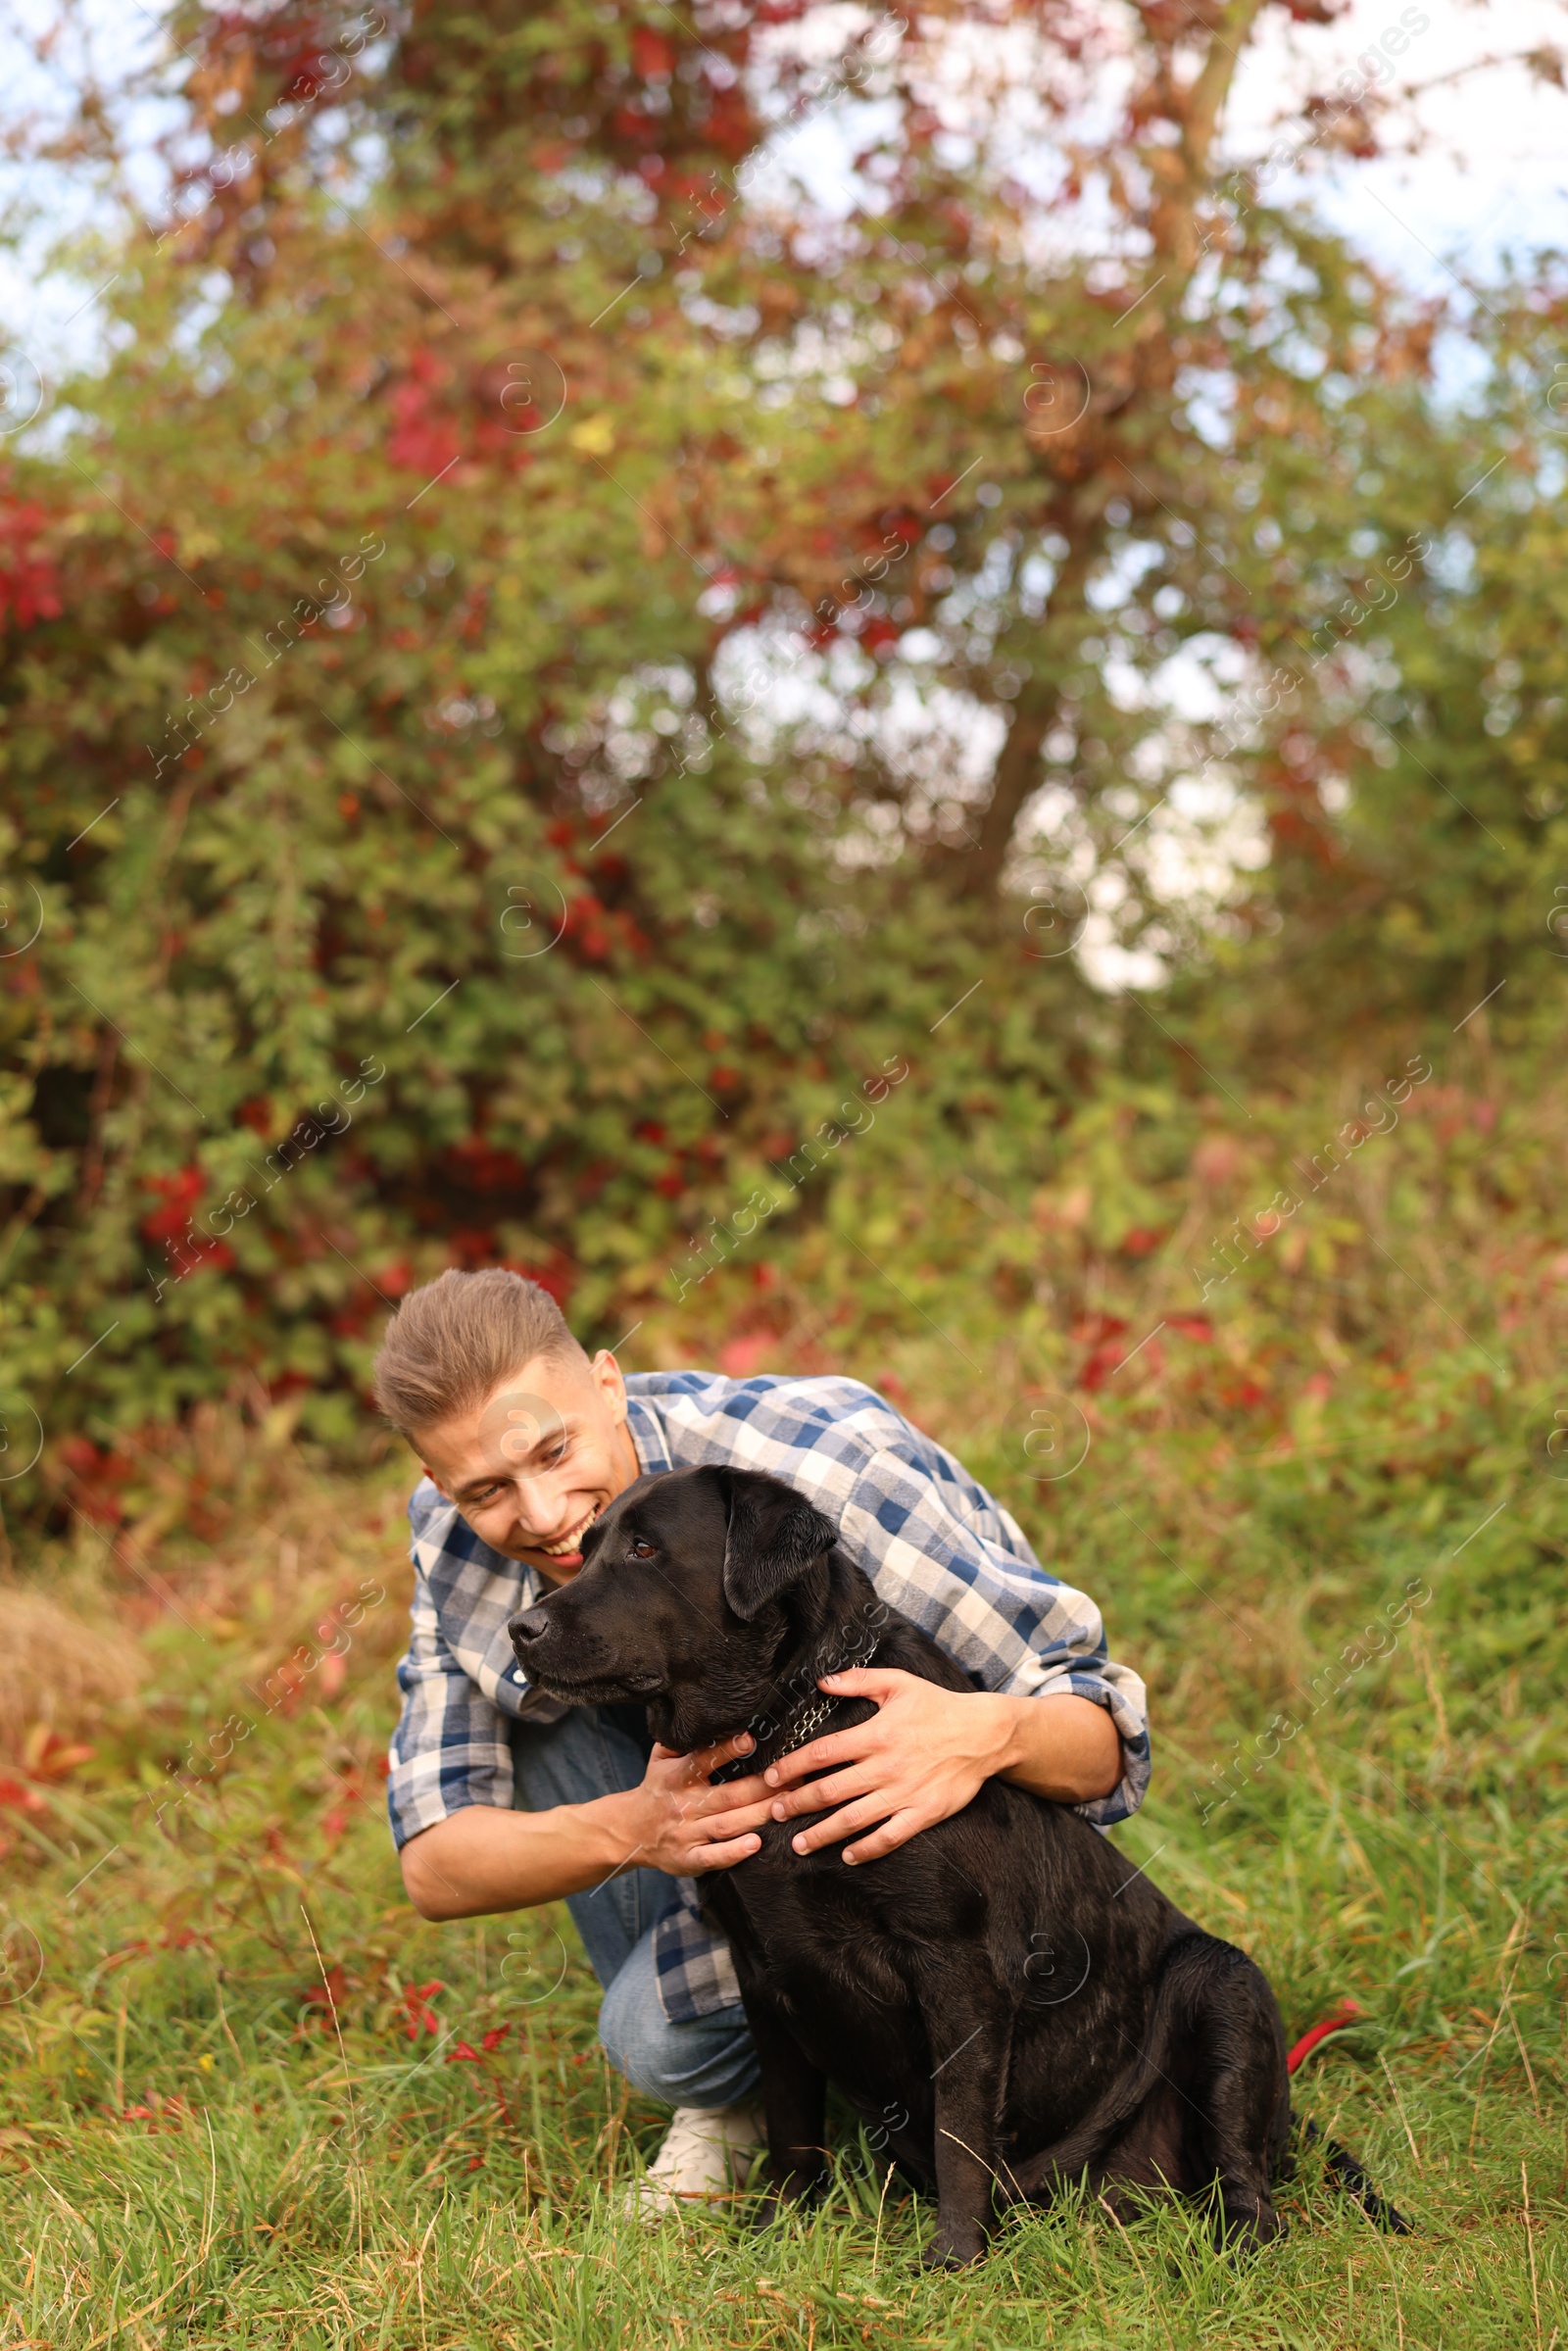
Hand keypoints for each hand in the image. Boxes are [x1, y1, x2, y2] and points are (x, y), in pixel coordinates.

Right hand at [610, 1732, 779, 1877]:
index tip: (751, 1739)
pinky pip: (713, 1857)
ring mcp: (686, 1834)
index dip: (726, 1750)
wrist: (629, 1831)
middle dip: (762, 1787)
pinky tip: (756, 1844)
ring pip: (727, 1825)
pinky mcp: (688, 1859)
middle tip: (794, 1778)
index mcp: (676, 1777)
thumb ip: (682, 1739)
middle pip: (727, 1796)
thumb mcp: (660, 1758)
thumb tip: (708, 1716)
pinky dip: (734, 1852)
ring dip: (758, 1816)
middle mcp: (683, 1805)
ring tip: (787, 1807)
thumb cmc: (655, 1788)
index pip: (702, 1760)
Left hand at [762, 1669, 1015, 1865]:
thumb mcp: (899, 1683)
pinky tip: (848, 1855)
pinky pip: (890, 1837)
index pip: (822, 1754)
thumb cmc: (938, 1706)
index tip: (771, 1777)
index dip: (792, 1767)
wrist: (983, 1733)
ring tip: (799, 1844)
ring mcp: (904, 1793)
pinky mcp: (923, 1813)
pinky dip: (867, 1849)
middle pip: (830, 1791)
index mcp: (876, 1735)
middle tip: (774, 1813)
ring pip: (854, 1819)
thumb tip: (822, 1682)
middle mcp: (885, 1767)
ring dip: (822, 1833)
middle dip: (797, 1804)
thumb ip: (858, 1681)